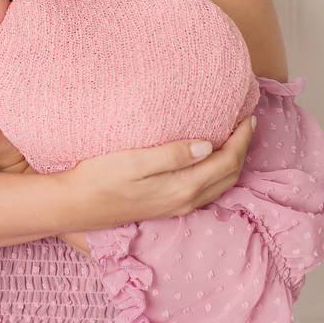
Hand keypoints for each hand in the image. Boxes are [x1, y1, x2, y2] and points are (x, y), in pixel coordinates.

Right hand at [62, 115, 254, 226]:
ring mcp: (178, 206)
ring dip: (233, 161)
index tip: (247, 116)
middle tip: (247, 122)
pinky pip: (207, 189)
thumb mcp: (134, 161)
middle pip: (230, 175)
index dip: (241, 139)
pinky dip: (219, 172)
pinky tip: (211, 159)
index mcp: (183, 187)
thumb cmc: (99, 178)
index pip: (227, 161)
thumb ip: (172, 155)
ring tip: (235, 138)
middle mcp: (186, 200)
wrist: (76, 206)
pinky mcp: (168, 206)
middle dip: (243, 148)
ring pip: (220, 184)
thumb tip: (208, 146)